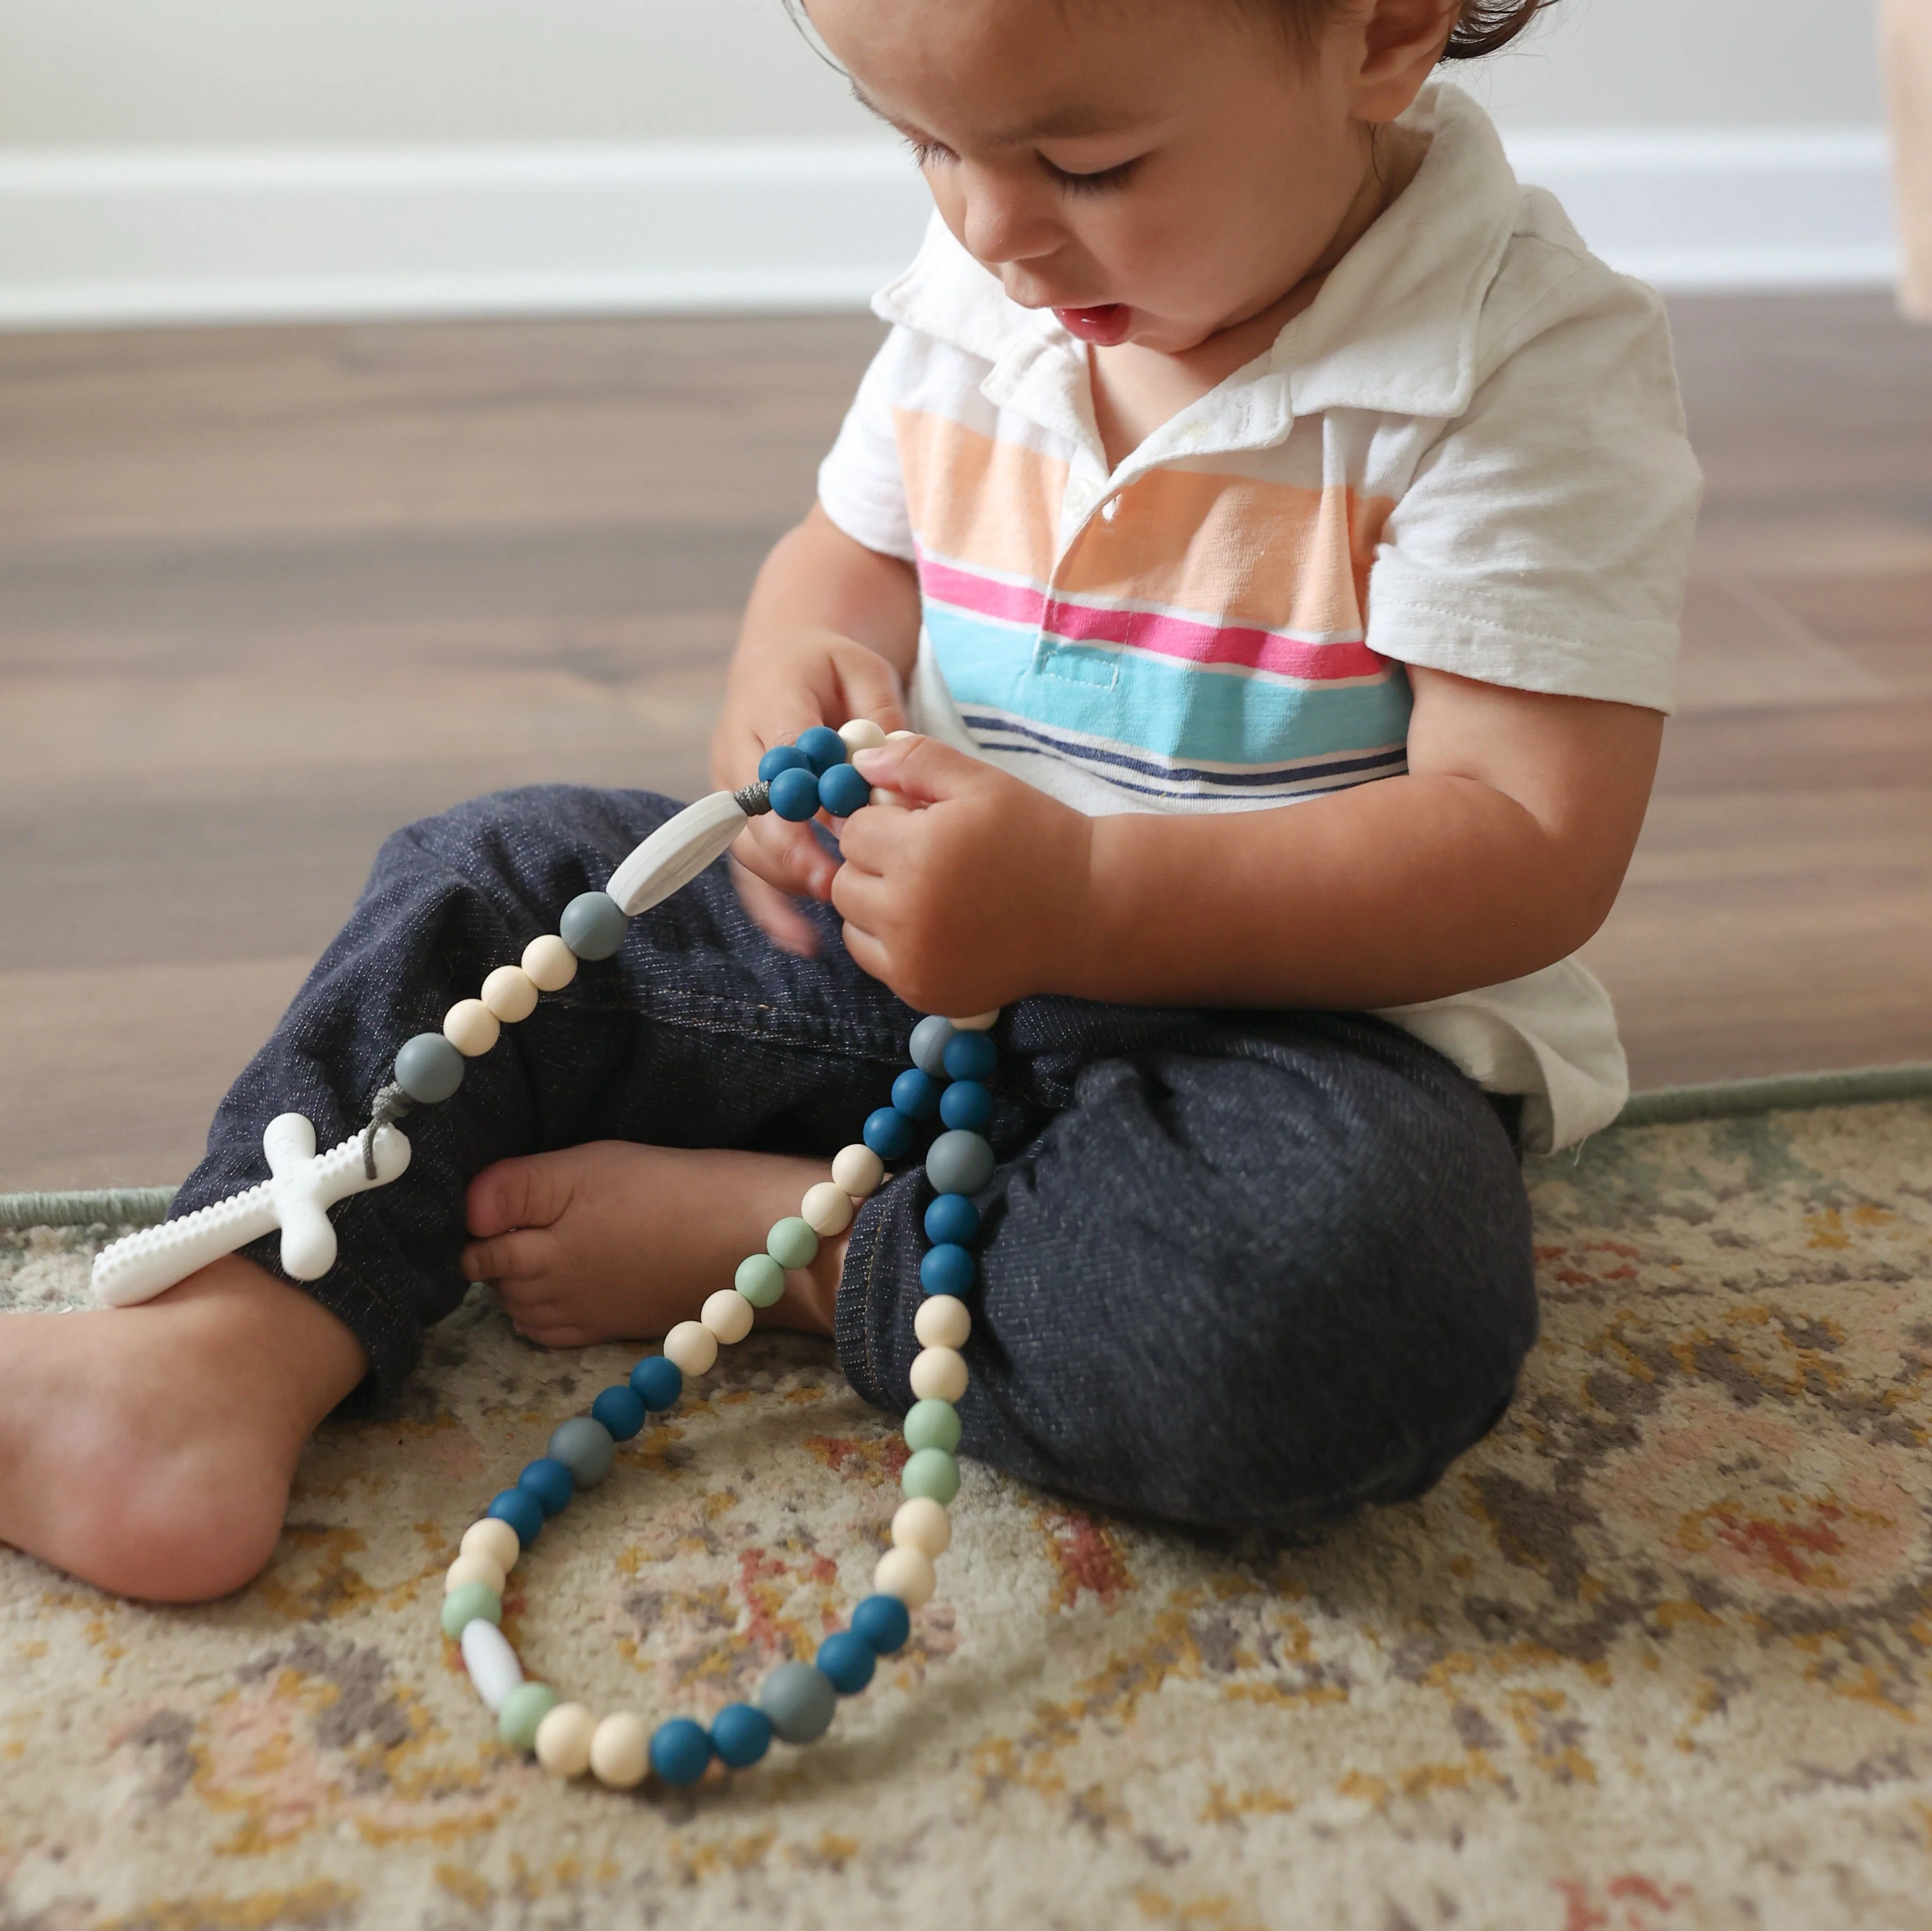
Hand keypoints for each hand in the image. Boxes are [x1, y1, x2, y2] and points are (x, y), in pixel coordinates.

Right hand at [708, 627, 909, 954]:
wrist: (784, 664)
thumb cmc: (833, 670)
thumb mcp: (865, 671)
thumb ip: (876, 715)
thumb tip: (887, 767)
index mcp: (768, 704)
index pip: (780, 759)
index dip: (809, 800)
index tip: (843, 833)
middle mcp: (736, 750)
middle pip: (756, 813)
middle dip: (796, 852)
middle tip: (840, 884)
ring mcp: (729, 789)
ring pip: (748, 847)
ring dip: (790, 878)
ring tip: (838, 903)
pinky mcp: (737, 821)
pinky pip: (746, 869)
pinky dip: (772, 905)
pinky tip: (802, 938)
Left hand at [829, 736, 1094, 1014]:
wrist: (1090, 912)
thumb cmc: (1039, 838)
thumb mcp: (982, 782)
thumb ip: (915, 761)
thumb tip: (855, 764)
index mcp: (919, 853)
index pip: (855, 831)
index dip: (885, 821)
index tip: (921, 825)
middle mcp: (907, 914)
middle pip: (845, 880)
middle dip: (876, 863)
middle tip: (926, 860)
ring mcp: (913, 961)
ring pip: (852, 923)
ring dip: (875, 904)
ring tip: (929, 893)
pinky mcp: (922, 993)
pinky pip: (874, 961)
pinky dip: (891, 943)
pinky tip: (935, 927)